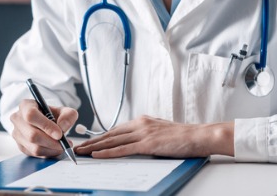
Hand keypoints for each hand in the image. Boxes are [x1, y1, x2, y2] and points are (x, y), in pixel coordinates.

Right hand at [10, 99, 77, 157]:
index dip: (46, 126)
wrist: (45, 122)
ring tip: (62, 146)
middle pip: (32, 135)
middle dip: (51, 142)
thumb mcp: (63, 110)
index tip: (59, 134)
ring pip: (34, 147)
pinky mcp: (20, 146)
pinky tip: (55, 148)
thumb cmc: (52, 115)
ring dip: (51, 149)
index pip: (31, 115)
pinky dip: (48, 153)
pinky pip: (34, 154)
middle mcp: (17, 119)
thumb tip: (62, 127)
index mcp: (25, 106)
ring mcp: (16, 134)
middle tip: (65, 143)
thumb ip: (67, 116)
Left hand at [74, 115, 233, 157]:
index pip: (115, 130)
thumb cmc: (184, 137)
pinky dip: (107, 152)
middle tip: (77, 147)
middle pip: (109, 134)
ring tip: (81, 152)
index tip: (88, 142)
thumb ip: (146, 134)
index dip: (100, 137)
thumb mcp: (160, 132)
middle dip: (91, 141)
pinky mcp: (147, 144)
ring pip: (112, 141)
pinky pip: (122, 149)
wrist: (200, 135)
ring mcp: (142, 133)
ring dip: (94, 147)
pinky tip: (96, 155)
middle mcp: (139, 124)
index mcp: (142, 121)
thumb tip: (135, 142)